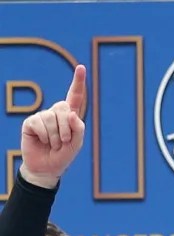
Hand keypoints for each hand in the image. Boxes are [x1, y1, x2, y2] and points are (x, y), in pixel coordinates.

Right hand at [19, 64, 86, 188]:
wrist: (47, 167)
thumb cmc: (63, 154)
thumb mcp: (77, 143)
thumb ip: (78, 128)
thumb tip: (71, 113)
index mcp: (70, 115)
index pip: (75, 96)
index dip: (78, 82)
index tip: (81, 67)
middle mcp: (56, 112)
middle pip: (63, 108)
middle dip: (66, 128)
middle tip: (63, 142)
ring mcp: (42, 116)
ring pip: (51, 117)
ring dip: (55, 135)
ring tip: (54, 144)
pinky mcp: (30, 122)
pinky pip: (39, 123)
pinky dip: (44, 135)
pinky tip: (42, 141)